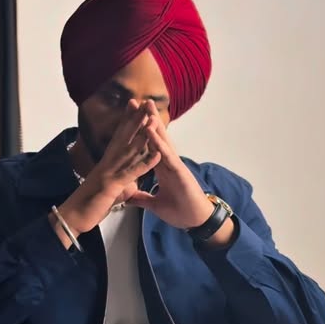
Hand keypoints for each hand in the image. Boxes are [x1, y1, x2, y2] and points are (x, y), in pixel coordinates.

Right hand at [54, 100, 160, 236]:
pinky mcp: (112, 185)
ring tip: (154, 119)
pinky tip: (157, 154)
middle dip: (135, 119)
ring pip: (129, 150)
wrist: (72, 217)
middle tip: (146, 103)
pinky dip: (145, 163)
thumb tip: (126, 185)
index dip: (127, 122)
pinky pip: (132, 172)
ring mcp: (109, 172)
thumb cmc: (87, 206)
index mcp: (106, 163)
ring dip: (143, 135)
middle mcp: (107, 163)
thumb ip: (119, 186)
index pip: (119, 138)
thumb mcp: (107, 193)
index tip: (135, 107)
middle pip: (124, 137)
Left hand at [126, 101, 215, 229]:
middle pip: (156, 137)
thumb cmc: (180, 211)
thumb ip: (142, 198)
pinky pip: (166, 153)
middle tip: (137, 101)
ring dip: (153, 123)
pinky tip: (149, 130)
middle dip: (147, 119)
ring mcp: (174, 165)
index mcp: (162, 168)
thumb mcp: (155, 205)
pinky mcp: (179, 171)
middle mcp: (168, 162)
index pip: (149, 146)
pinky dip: (157, 141)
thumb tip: (129, 197)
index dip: (140, 132)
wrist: (195, 222)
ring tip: (144, 106)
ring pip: (162, 140)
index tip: (131, 117)